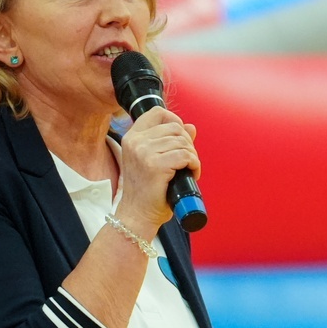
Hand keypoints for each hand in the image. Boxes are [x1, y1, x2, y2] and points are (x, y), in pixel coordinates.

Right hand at [114, 107, 198, 235]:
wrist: (138, 215)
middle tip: (188, 161)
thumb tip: (191, 127)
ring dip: (192, 156)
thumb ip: (170, 142)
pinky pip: (185, 156)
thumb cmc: (147, 191)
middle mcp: (136, 142)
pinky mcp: (155, 165)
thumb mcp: (154, 161)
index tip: (180, 138)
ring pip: (182, 142)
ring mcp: (144, 152)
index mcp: (132, 137)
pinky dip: (194, 165)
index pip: (157, 112)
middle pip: (175, 127)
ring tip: (189, 169)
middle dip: (188, 143)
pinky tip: (191, 173)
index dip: (174, 121)